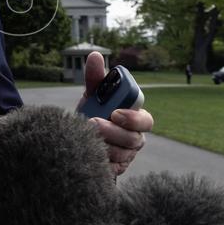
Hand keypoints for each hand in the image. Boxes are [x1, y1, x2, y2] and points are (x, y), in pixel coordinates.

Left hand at [77, 52, 153, 175]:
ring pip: (122, 155)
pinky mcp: (117, 170)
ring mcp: (128, 156)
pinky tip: (89, 151)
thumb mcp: (92, 96)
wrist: (77, 139)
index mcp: (135, 119)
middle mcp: (135, 138)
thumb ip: (95, 77)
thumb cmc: (91, 112)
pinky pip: (112, 168)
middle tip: (93, 124)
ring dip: (102, 144)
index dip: (133, 118)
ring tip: (86, 136)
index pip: (146, 120)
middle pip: (135, 140)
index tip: (114, 113)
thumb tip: (95, 55)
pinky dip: (99, 159)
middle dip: (113, 132)